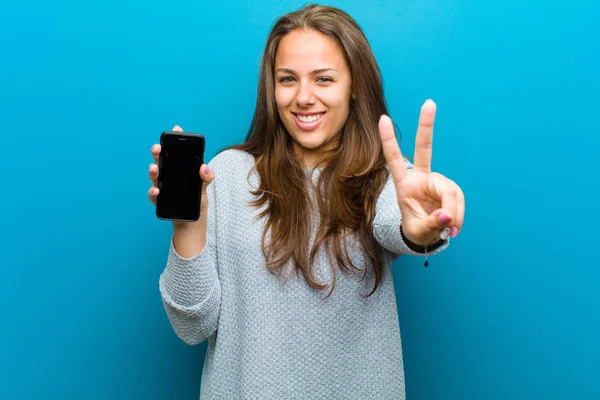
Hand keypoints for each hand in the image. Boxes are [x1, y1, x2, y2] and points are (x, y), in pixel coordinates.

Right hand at [148, 125, 214, 227]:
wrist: (192, 223)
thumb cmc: (197, 202)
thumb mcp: (204, 189)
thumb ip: (206, 178)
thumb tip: (204, 168)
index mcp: (181, 170)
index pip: (177, 153)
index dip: (176, 140)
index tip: (177, 129)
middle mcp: (169, 176)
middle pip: (162, 160)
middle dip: (158, 152)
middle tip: (157, 148)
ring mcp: (163, 187)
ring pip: (155, 175)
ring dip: (153, 171)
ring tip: (154, 168)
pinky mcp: (160, 200)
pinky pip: (154, 195)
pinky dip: (153, 192)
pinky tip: (156, 191)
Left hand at [378, 99, 464, 245]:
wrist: (427, 235)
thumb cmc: (416, 230)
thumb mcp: (418, 231)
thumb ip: (431, 223)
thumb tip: (447, 215)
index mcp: (404, 185)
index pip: (394, 159)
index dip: (389, 140)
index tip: (383, 119)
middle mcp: (421, 178)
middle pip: (425, 149)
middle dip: (426, 125)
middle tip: (429, 102)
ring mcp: (437, 181)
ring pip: (450, 191)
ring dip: (453, 212)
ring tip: (449, 229)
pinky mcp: (450, 189)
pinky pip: (458, 200)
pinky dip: (459, 215)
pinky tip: (453, 227)